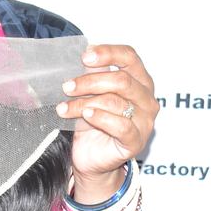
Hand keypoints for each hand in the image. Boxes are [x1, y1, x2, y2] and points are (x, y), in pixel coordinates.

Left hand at [56, 44, 158, 203]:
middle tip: (67, 87)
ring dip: (84, 103)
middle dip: (89, 82)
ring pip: (115, 103)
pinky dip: (101, 118)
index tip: (84, 57)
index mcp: (140, 81)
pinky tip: (86, 116)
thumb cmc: (92, 124)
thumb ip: (91, 76)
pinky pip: (121, 126)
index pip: (130, 57)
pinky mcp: (136, 141)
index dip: (108, 53)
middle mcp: (147, 99)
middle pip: (121, 80)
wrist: (90, 157)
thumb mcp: (90, 95)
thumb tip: (84, 54)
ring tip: (63, 107)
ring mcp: (145, 121)